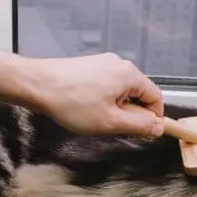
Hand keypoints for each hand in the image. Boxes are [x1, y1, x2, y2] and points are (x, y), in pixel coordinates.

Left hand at [21, 53, 164, 137]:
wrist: (37, 85)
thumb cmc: (71, 102)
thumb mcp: (111, 122)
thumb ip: (139, 126)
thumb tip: (159, 127)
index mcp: (130, 74)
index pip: (156, 97)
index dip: (153, 118)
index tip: (144, 133)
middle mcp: (119, 64)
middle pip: (138, 93)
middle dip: (131, 113)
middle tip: (114, 127)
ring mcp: (103, 63)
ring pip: (121, 90)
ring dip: (115, 107)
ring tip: (95, 118)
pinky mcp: (89, 66)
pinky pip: (106, 85)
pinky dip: (102, 99)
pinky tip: (86, 108)